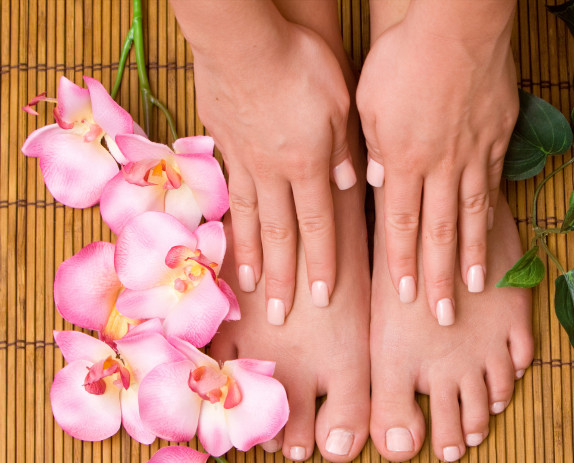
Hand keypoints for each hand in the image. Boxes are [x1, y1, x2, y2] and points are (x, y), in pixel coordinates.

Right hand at [186, 5, 353, 323]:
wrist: (242, 35)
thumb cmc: (299, 60)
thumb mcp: (340, 102)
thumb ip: (344, 147)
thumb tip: (351, 185)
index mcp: (309, 163)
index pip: (320, 226)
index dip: (323, 264)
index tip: (323, 298)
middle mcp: (274, 171)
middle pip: (281, 235)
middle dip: (282, 278)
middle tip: (278, 315)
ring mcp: (243, 160)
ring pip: (251, 219)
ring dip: (251, 257)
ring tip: (249, 287)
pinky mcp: (222, 142)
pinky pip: (228, 191)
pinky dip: (230, 220)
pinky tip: (229, 238)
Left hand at [356, 8, 517, 323]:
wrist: (458, 22)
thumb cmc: (404, 54)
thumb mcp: (368, 99)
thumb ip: (372, 145)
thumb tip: (374, 180)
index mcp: (403, 160)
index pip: (400, 225)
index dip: (403, 265)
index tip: (406, 297)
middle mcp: (441, 166)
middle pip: (440, 233)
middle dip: (440, 278)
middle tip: (444, 316)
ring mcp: (475, 154)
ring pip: (472, 216)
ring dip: (473, 256)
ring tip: (478, 288)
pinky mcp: (499, 137)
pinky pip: (494, 184)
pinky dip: (492, 214)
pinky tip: (493, 233)